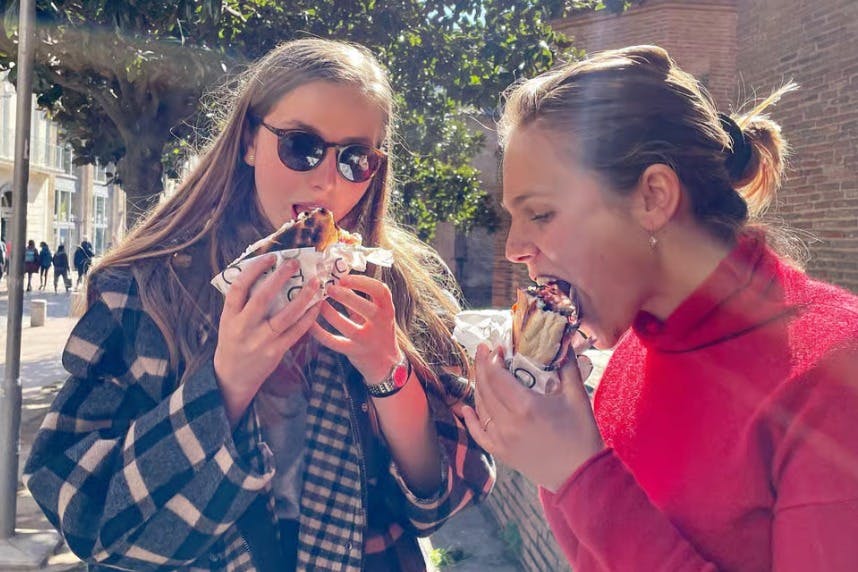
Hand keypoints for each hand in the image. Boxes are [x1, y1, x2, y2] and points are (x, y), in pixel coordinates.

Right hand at [214, 254, 321, 424]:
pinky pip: (295, 332)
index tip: (270, 257)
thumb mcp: (229, 321)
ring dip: (302, 298)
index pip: (238, 287)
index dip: (254, 269)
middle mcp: (243, 328)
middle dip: (279, 278)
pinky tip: (317, 306)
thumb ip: (243, 302)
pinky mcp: (275, 352)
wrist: (232, 377)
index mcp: (229, 316)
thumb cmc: (233, 341)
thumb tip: (265, 273)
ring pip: (285, 316)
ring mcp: (260, 341)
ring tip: (314, 283)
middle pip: (262, 298)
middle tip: (294, 263)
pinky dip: (308, 318)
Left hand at [310, 274, 400, 382]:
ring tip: (318, 303)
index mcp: (387, 310)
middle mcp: (381, 325)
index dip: (362, 282)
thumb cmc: (378, 331)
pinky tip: (310, 324)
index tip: (344, 277)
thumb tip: (339, 279)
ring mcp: (368, 340)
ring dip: (329, 313)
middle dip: (346, 297)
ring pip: (347, 326)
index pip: (381, 291)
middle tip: (329, 288)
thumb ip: (363, 299)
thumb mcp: (377, 314)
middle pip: (366, 308)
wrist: (385, 363)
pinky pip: (334, 342)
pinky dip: (320, 332)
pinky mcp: (355, 352)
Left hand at [462, 344, 604, 491]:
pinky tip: (466, 408)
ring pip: (481, 408)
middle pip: (485, 388)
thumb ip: (567, 367)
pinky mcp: (502, 453)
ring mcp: (502, 440)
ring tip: (482, 372)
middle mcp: (508, 423)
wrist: (582, 475)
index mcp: (525, 406)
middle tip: (483, 350)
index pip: (497, 376)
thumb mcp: (577, 397)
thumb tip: (562, 342)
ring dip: (479, 387)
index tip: (494, 346)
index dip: (492, 359)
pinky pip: (479, 434)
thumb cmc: (582, 435)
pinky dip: (470, 420)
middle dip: (482, 366)